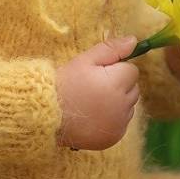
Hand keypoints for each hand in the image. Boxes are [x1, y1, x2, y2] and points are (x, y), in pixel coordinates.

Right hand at [55, 34, 140, 150]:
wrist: (46, 115)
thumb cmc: (64, 84)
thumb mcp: (84, 61)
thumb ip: (111, 49)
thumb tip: (134, 40)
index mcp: (117, 84)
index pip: (132, 70)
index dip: (115, 69)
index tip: (97, 73)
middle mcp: (122, 106)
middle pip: (133, 88)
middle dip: (119, 85)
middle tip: (94, 86)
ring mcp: (118, 124)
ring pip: (128, 106)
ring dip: (117, 102)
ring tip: (93, 102)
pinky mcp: (113, 138)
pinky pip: (121, 123)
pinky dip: (112, 119)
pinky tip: (94, 116)